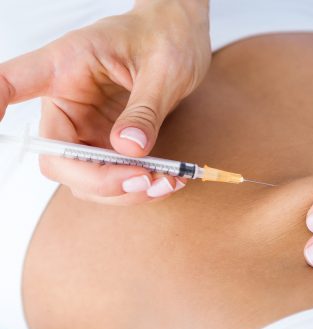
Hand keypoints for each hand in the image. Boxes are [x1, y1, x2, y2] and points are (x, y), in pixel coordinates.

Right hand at [0, 0, 210, 204]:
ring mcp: (87, 129)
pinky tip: (166, 182)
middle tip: (145, 179)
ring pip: (87, 179)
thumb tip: (129, 148)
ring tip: (166, 182)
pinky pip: (114, 178)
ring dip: (125, 191)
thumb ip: (144, 109)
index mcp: (68, 67)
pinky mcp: (108, 144)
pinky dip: (138, 187)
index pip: (12, 84)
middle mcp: (69, 104)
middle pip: (59, 159)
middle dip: (100, 180)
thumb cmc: (164, 38)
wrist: (180, 38)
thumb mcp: (162, 69)